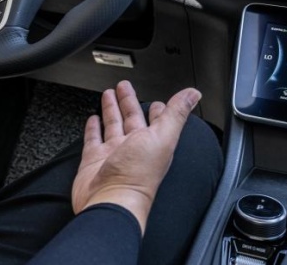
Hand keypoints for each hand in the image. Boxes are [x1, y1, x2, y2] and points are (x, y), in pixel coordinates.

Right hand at [71, 80, 200, 233]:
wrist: (110, 200)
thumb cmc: (138, 175)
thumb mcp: (163, 136)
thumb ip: (177, 114)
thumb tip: (194, 94)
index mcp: (153, 143)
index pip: (157, 121)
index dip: (157, 108)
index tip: (156, 99)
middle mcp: (134, 148)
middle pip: (131, 118)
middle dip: (128, 101)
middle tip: (123, 86)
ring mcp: (114, 154)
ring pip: (113, 125)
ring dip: (111, 110)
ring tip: (108, 95)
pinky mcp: (94, 160)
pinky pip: (93, 140)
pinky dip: (93, 129)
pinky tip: (92, 119)